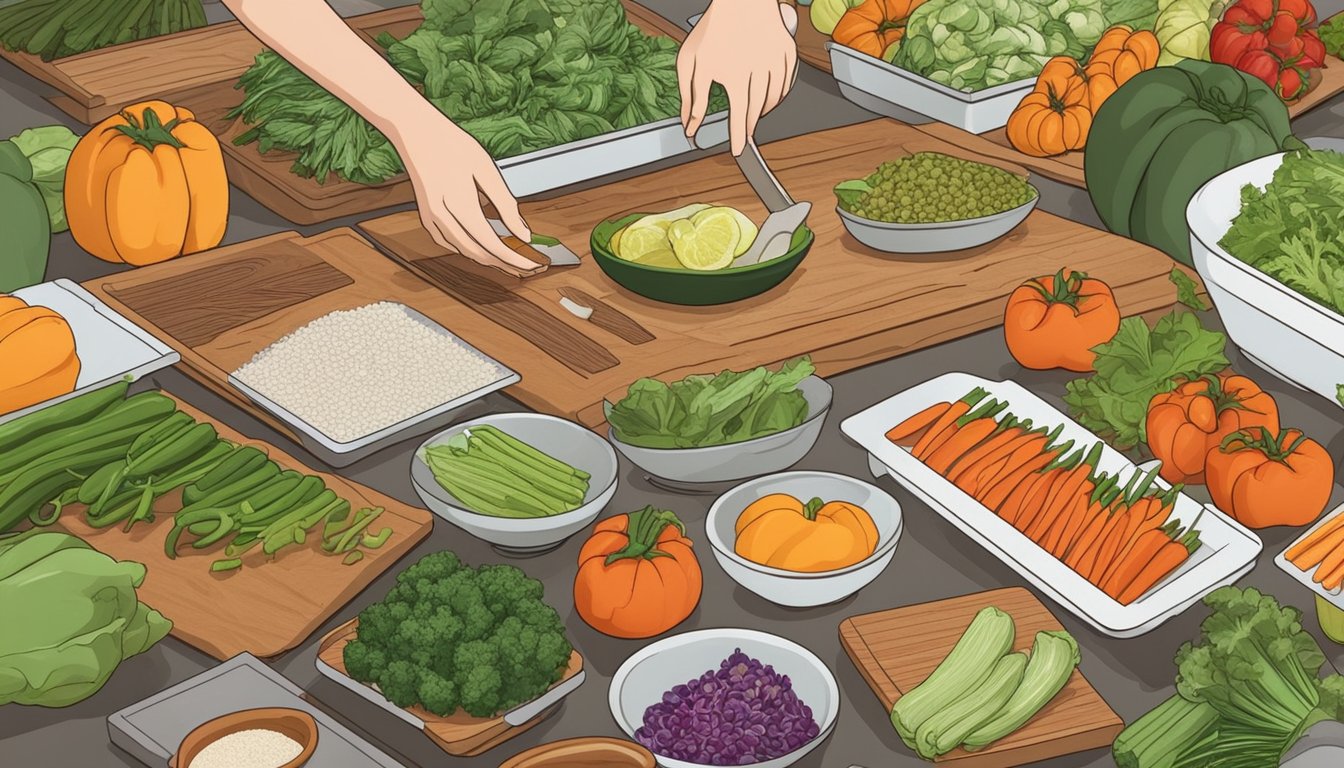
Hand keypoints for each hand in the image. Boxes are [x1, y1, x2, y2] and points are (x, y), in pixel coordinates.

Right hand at [396, 112, 537, 276]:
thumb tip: (523, 233)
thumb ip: (506, 204)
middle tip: (525, 267)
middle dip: (504, 264)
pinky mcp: (425, 218)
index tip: (532, 265)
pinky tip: (482, 248)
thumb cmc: (451, 144)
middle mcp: (442, 217)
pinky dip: (469, 250)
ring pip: (463, 252)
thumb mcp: (486, 170)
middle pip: (478, 254)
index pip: (492, 244)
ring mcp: (430, 219)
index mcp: (460, 203)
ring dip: (488, 259)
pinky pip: (449, 244)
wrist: (415, 131)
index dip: (514, 259)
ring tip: (509, 261)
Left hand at [678, 0, 798, 154]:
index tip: (739, 150)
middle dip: (749, 126)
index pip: (738, 116)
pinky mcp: (787, 52)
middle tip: (745, 135)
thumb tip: (690, 124)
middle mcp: (759, 71)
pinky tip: (769, 96)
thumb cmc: (712, 27)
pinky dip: (779, 94)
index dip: (738, 137)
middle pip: (756, 110)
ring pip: (774, 98)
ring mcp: (776, 61)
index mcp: (735, 76)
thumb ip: (691, 97)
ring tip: (753, 115)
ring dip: (763, 111)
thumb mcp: (691, 62)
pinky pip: (787, 83)